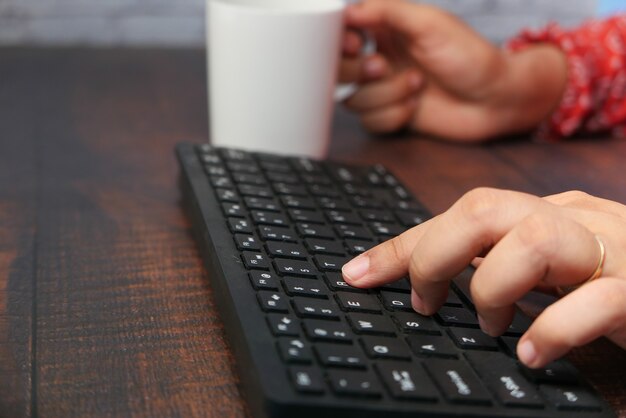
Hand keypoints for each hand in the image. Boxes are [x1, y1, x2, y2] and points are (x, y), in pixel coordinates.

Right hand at [339, 0, 567, 140]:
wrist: (495, 100)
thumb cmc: (470, 57)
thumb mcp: (429, 23)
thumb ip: (387, 11)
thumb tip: (349, 11)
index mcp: (386, 30)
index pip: (342, 33)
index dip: (340, 42)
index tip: (356, 44)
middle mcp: (381, 59)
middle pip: (339, 70)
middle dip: (359, 72)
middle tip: (383, 67)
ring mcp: (384, 91)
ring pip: (353, 100)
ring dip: (386, 95)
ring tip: (417, 85)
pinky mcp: (391, 117)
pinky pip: (370, 122)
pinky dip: (394, 116)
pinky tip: (416, 106)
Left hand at [342, 188, 625, 367]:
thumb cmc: (613, 279)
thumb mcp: (547, 269)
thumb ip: (497, 267)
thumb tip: (425, 288)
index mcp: (541, 213)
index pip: (457, 214)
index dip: (399, 246)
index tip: (355, 275)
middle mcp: (571, 219)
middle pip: (484, 209)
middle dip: (435, 255)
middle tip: (425, 301)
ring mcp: (610, 249)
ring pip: (534, 239)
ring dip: (491, 288)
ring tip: (487, 325)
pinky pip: (596, 299)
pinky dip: (554, 329)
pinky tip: (532, 355)